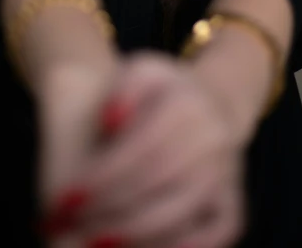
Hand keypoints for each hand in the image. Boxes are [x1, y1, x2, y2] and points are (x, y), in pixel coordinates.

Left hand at [47, 50, 247, 247]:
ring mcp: (228, 172)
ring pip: (182, 210)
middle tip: (72, 223)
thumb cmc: (163, 91)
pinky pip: (220, 230)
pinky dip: (190, 246)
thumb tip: (111, 123)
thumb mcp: (140, 71)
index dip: (103, 176)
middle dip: (111, 208)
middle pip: (158, 182)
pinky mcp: (235, 199)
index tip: (65, 196)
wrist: (214, 103)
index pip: (141, 147)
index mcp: (187, 104)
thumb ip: (122, 90)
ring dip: (137, 233)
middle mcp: (213, 139)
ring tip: (96, 242)